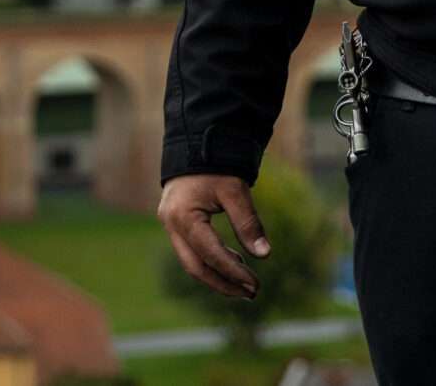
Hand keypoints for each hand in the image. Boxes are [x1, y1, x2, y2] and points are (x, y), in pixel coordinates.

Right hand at [158, 173, 268, 298]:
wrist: (195, 142)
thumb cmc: (215, 164)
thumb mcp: (235, 191)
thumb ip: (248, 222)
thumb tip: (264, 255)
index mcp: (183, 217)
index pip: (211, 255)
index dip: (234, 273)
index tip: (256, 284)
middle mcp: (171, 225)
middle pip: (196, 268)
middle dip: (224, 284)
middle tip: (251, 292)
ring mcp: (170, 225)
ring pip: (192, 263)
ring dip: (219, 276)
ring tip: (247, 282)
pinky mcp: (175, 224)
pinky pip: (192, 252)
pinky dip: (213, 261)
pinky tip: (236, 262)